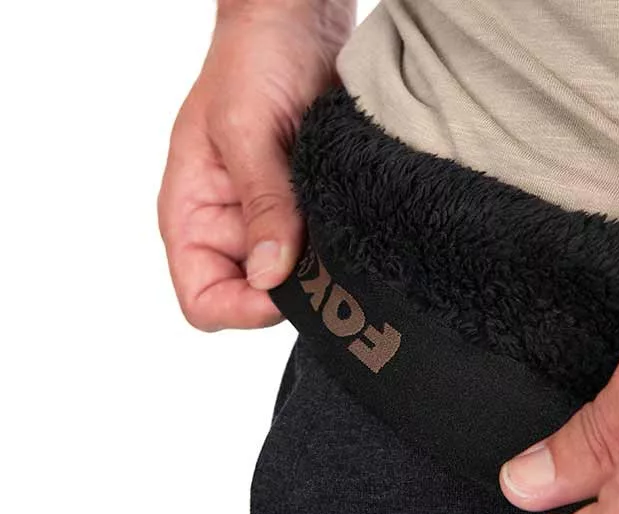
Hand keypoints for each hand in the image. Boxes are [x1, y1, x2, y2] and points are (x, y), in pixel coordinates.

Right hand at [158, 0, 353, 330]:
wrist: (298, 21)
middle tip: (330, 261)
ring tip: (342, 232)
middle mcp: (228, 225)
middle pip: (254, 295)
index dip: (243, 308)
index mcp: (191, 213)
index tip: (287, 289)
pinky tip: (354, 221)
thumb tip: (270, 276)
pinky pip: (321, 246)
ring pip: (294, 275)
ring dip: (320, 265)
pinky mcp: (305, 203)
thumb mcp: (246, 130)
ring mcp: (269, 216)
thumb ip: (261, 204)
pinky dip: (338, 243)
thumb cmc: (252, 58)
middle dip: (292, 287)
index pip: (203, 299)